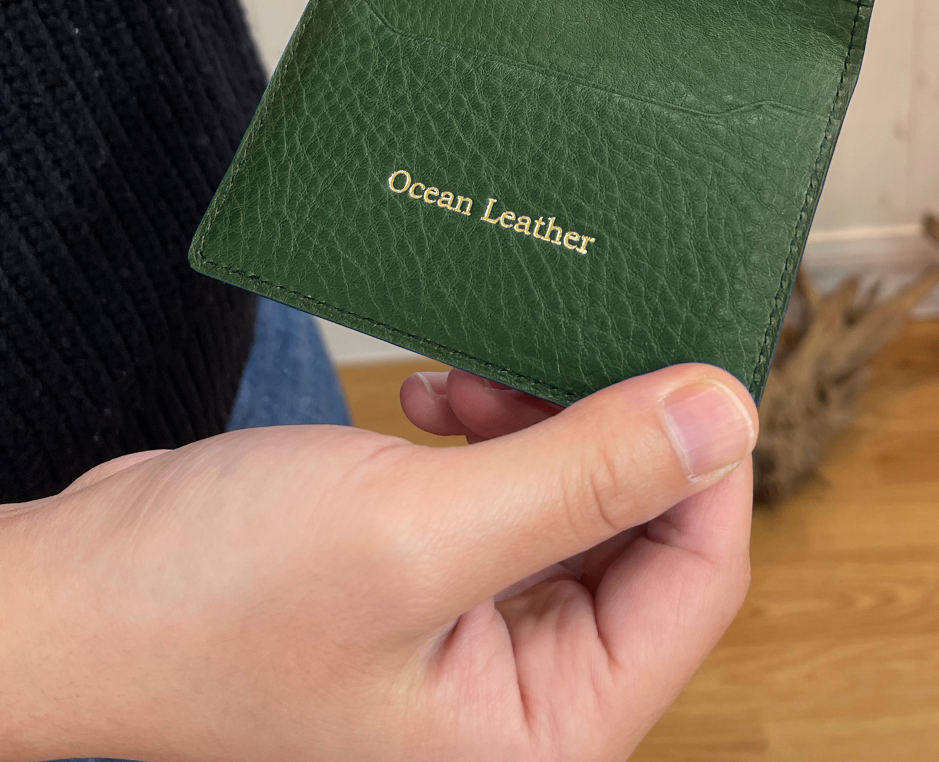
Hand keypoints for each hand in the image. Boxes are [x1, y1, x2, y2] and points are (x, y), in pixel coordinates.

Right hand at [0, 365, 755, 761]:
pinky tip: (434, 397)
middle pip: (640, 535)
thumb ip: (586, 476)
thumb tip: (723, 414)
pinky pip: (506, 491)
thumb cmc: (214, 604)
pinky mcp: (432, 578)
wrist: (73, 602)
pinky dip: (485, 431)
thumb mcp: (418, 531)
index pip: (696, 580)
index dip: (703, 461)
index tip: (690, 358)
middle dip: (606, 430)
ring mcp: (476, 633)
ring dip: (538, 419)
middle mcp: (521, 694)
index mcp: (543, 730)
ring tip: (468, 383)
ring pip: (573, 499)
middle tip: (558, 354)